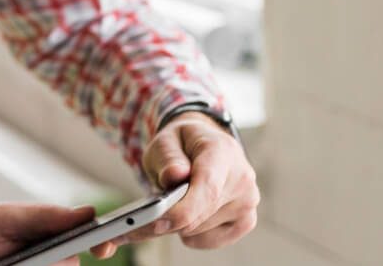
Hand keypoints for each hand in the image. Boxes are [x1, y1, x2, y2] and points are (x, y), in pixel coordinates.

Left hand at [0, 202, 96, 265]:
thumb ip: (41, 216)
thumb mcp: (2, 218)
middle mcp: (52, 260)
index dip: (103, 240)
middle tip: (36, 259)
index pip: (87, 238)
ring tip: (6, 262)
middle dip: (60, 262)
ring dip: (45, 264)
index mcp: (52, 235)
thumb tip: (85, 214)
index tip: (103, 245)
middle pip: (71, 265)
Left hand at [91, 111, 258, 258]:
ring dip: (178, 224)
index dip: (183, 211)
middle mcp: (242, 179)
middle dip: (166, 221)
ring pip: (200, 231)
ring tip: (169, 205)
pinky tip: (186, 214)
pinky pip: (208, 240)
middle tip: (134, 225)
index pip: (207, 188)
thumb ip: (167, 156)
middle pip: (200, 215)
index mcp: (223, 152)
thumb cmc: (182, 143)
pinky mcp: (246, 222)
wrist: (205, 144)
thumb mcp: (164, 140)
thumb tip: (173, 177)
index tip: (157, 224)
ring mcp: (247, 203)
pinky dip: (190, 233)